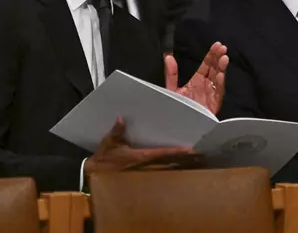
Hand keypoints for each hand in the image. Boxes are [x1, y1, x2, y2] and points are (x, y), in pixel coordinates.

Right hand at [85, 117, 200, 175]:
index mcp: (140, 158)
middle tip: (202, 156)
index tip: (190, 150)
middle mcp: (147, 167)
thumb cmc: (103, 160)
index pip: (162, 154)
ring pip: (169, 170)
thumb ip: (116, 132)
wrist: (95, 178)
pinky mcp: (144, 178)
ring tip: (198, 161)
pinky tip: (183, 168)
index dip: (177, 152)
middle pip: (171, 163)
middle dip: (186, 160)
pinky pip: (163, 173)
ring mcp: (147, 174)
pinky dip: (174, 170)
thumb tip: (121, 118)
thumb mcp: (108, 144)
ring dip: (182, 166)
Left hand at [165, 41, 228, 114]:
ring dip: (221, 68)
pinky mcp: (213, 105)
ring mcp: (211, 95)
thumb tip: (168, 56)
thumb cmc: (177, 108)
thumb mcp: (172, 89)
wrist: (179, 126)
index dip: (211, 55)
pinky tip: (221, 76)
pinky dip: (220, 84)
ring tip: (224, 58)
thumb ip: (171, 74)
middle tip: (222, 48)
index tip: (217, 44)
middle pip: (214, 69)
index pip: (206, 65)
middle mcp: (206, 86)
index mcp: (197, 81)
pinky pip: (218, 93)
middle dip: (219, 58)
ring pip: (218, 79)